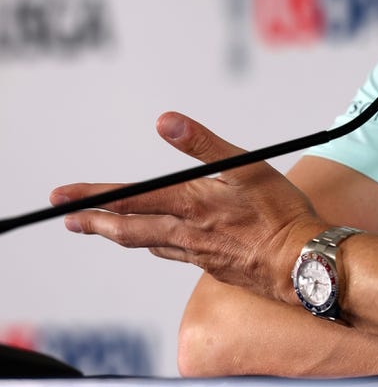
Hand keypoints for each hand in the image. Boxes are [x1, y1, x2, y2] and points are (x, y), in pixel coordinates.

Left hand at [50, 112, 325, 304]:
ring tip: (103, 229)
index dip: (93, 197)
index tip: (63, 197)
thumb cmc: (281, 213)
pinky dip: (155, 245)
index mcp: (191, 204)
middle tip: (68, 220)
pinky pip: (174, 254)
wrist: (303, 263)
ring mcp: (198, 252)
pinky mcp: (213, 265)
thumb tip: (165, 121)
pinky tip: (157, 243)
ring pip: (147, 243)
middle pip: (128, 230)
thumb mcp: (247, 168)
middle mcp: (187, 232)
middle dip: (95, 223)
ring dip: (119, 235)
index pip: (130, 199)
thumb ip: (204, 144)